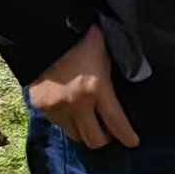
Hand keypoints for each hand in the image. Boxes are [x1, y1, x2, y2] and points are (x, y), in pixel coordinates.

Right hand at [31, 25, 139, 149]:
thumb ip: (115, 78)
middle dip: (105, 138)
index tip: (133, 142)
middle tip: (110, 131)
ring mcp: (56, 107)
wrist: (43, 31)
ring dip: (84, 130)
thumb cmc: (82, 38)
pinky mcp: (41, 106)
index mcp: (97, 89)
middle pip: (94, 140)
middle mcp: (76, 104)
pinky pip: (58, 124)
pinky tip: (72, 109)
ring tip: (89, 120)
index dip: (128, 137)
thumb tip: (133, 88)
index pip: (117, 124)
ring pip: (75, 135)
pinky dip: (68, 121)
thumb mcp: (107, 55)